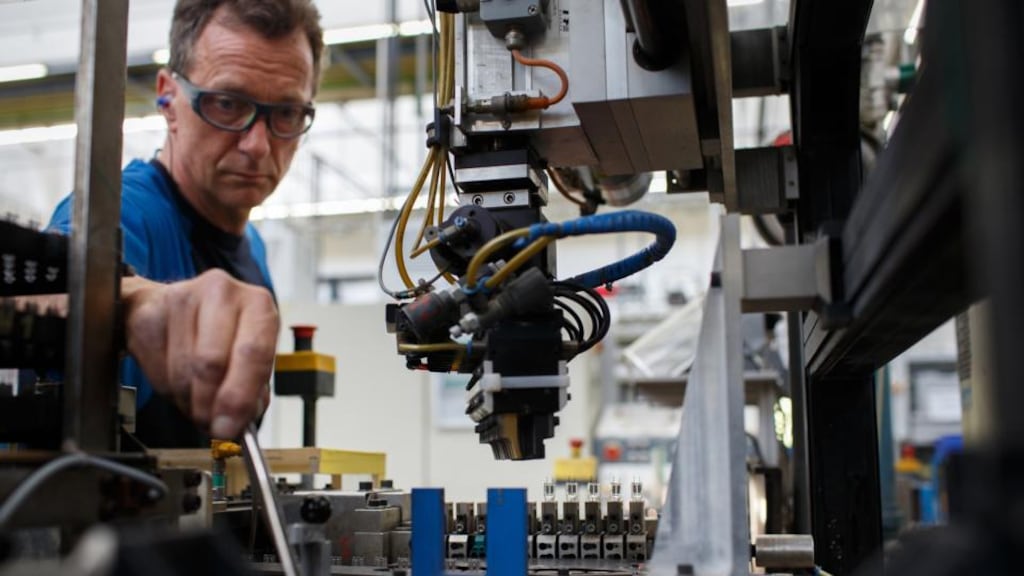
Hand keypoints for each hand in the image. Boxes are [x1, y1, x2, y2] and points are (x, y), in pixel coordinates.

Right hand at [122, 270, 277, 438]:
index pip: (253, 352)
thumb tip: (242, 420)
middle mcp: (222, 292)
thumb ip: (253, 388)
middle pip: (212, 363)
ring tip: (198, 403)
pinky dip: (168, 391)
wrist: (168, 307)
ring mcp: (182, 299)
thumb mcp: (247, 355)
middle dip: (210, 406)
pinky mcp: (149, 314)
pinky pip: (157, 370)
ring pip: (182, 372)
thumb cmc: (218, 333)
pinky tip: (178, 385)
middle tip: (211, 426)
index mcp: (258, 303)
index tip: (230, 428)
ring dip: (190, 402)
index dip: (240, 397)